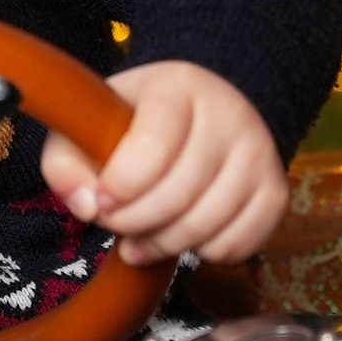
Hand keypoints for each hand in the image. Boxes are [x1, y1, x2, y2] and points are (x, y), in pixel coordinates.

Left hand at [39, 60, 287, 266]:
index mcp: (177, 87)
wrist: (203, 109)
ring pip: (208, 224)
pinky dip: (204, 253)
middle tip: (115, 224)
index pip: (154, 144)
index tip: (101, 201)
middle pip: (179, 193)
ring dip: (164, 244)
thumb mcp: (89, 125)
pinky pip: (239, 244)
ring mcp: (259, 153)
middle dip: (135, 223)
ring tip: (139, 240)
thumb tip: (85, 207)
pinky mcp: (275, 191)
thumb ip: (65, 162)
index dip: (121, 185)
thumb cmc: (136, 122)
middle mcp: (228, 115)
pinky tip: (182, 235)